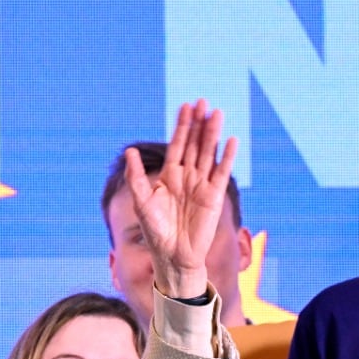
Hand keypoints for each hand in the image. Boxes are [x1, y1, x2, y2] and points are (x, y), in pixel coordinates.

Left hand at [125, 100, 238, 297]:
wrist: (173, 256)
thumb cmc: (155, 231)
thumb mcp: (142, 202)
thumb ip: (136, 177)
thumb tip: (128, 152)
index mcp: (169, 176)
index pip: (177, 145)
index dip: (181, 126)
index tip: (186, 107)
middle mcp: (187, 177)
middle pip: (194, 144)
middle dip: (198, 124)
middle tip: (202, 102)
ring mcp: (201, 185)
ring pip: (208, 154)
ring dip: (212, 134)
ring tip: (216, 113)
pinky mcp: (214, 196)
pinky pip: (221, 173)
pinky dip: (226, 157)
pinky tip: (230, 140)